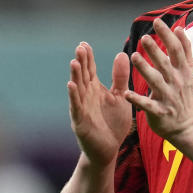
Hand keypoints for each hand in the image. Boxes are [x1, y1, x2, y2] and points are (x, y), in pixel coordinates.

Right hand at [67, 42, 132, 165]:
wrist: (109, 149)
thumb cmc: (113, 123)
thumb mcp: (120, 96)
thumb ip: (120, 77)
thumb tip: (121, 53)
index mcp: (95, 89)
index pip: (89, 70)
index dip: (87, 57)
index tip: (85, 43)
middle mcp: (86, 96)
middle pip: (82, 76)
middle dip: (81, 62)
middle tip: (80, 47)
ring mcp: (81, 108)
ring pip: (77, 89)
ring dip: (75, 76)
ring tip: (74, 62)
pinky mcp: (80, 121)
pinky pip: (76, 107)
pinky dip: (73, 96)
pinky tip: (71, 85)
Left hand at [126, 18, 192, 141]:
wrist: (187, 125)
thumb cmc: (184, 93)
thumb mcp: (188, 71)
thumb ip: (185, 50)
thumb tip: (180, 28)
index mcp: (183, 71)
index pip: (177, 49)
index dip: (167, 35)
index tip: (157, 22)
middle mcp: (177, 82)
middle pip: (166, 63)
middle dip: (156, 50)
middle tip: (144, 38)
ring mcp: (169, 98)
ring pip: (156, 81)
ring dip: (145, 69)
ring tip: (134, 56)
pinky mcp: (160, 112)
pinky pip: (147, 105)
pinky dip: (137, 100)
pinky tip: (126, 93)